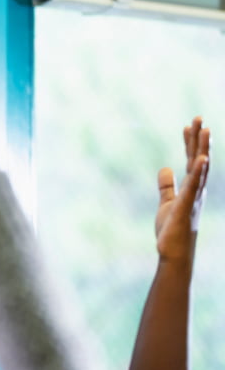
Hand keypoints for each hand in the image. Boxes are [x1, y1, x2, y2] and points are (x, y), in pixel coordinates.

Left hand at [155, 116, 209, 263]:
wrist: (173, 252)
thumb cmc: (172, 229)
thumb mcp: (167, 202)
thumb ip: (167, 186)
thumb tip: (165, 168)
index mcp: (191, 188)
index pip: (191, 160)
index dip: (189, 143)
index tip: (187, 126)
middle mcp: (196, 190)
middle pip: (199, 159)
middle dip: (199, 139)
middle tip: (198, 118)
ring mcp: (193, 198)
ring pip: (200, 169)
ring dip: (202, 149)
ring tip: (205, 130)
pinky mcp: (186, 207)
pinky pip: (193, 187)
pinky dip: (198, 172)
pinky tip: (201, 159)